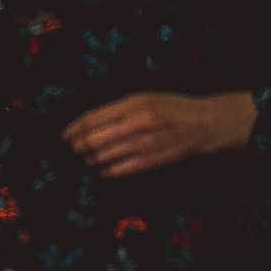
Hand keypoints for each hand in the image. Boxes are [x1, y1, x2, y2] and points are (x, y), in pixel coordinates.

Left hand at [62, 91, 256, 177]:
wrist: (206, 123)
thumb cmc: (174, 109)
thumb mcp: (146, 98)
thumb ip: (119, 109)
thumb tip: (90, 123)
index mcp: (132, 104)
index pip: (91, 119)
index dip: (73, 129)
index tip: (64, 135)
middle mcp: (136, 123)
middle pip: (92, 140)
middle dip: (78, 147)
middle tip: (73, 150)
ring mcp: (143, 143)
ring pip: (102, 157)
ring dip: (91, 160)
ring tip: (89, 160)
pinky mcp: (151, 161)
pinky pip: (119, 170)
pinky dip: (107, 171)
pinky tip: (104, 170)